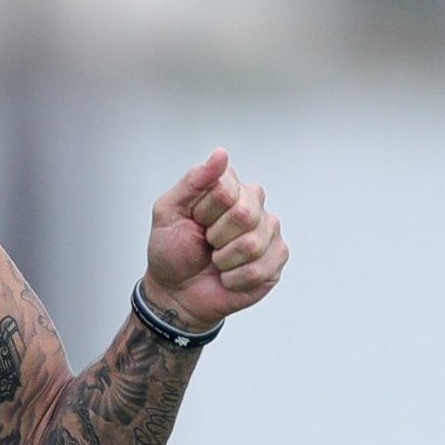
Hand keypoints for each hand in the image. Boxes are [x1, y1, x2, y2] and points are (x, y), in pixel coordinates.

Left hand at [141, 147, 287, 332]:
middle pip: (245, 214)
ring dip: (224, 260)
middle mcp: (253, 204)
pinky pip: (261, 268)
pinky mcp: (276, 258)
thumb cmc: (172, 250)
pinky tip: (228, 276)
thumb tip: (220, 153)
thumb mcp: (168, 211)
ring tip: (216, 260)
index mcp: (229, 188)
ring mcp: (269, 231)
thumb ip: (193, 181)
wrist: (176, 291)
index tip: (194, 221)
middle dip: (215, 235)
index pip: (226, 189)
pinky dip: (235, 278)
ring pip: (252, 243)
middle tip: (206, 242)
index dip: (204, 211)